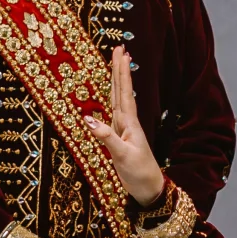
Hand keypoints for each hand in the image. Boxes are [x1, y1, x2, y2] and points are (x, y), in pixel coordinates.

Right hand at [85, 48, 165, 204]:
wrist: (148, 189)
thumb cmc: (139, 173)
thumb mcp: (122, 156)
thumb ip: (106, 138)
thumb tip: (88, 120)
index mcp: (129, 123)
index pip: (124, 92)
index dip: (121, 72)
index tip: (121, 52)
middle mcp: (127, 122)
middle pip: (122, 90)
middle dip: (120, 69)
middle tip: (120, 48)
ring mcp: (123, 129)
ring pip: (118, 98)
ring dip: (117, 81)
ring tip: (117, 64)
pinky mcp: (118, 137)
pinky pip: (112, 112)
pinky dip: (111, 100)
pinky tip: (111, 95)